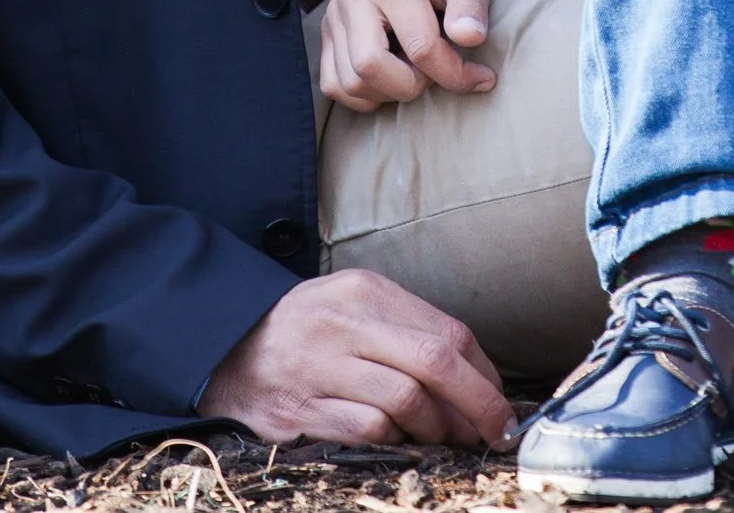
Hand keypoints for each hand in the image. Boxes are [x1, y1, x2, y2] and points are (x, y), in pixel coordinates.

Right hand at [198, 269, 511, 445]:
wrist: (233, 348)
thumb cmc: (313, 329)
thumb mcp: (359, 306)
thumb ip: (413, 332)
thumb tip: (476, 381)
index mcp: (366, 292)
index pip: (446, 331)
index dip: (484, 374)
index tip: (500, 402)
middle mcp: (346, 325)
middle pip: (435, 363)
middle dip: (478, 403)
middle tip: (496, 431)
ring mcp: (322, 368)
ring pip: (406, 401)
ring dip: (435, 428)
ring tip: (441, 436)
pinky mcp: (303, 411)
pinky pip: (369, 430)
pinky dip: (394, 440)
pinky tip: (398, 440)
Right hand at [320, 0, 495, 111]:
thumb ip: (471, 3)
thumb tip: (470, 38)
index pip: (420, 47)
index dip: (454, 74)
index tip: (480, 77)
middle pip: (370, 69)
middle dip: (412, 86)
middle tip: (436, 70)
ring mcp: (336, 17)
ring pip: (348, 83)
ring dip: (387, 92)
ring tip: (414, 71)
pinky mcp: (328, 32)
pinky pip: (333, 83)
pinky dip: (362, 94)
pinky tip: (390, 78)